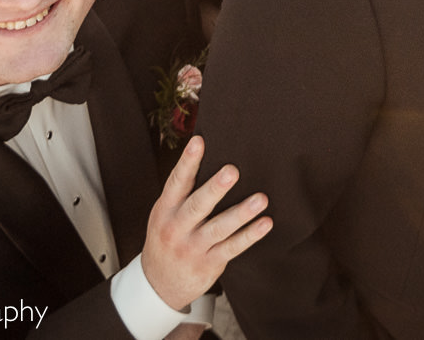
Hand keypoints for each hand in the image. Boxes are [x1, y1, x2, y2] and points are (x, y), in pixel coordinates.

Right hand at [140, 136, 272, 311]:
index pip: (176, 182)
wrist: (158, 283)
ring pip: (219, 228)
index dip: (187, 161)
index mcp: (166, 209)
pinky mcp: (208, 263)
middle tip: (232, 171)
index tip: (199, 141)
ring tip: (261, 199)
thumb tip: (203, 149)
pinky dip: (249, 236)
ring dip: (241, 213)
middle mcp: (177, 227)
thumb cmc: (167, 237)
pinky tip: (265, 223)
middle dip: (215, 189)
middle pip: (198, 205)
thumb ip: (183, 189)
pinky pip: (232, 248)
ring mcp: (192, 247)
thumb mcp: (165, 213)